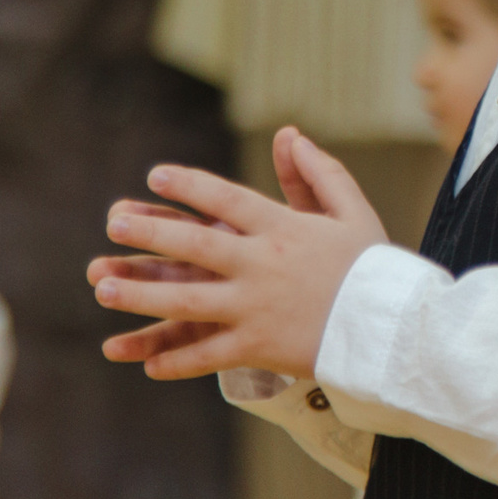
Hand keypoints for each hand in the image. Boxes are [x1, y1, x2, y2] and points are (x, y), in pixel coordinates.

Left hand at [90, 126, 388, 380]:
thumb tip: (289, 135)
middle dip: (150, 232)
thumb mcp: (351, 212)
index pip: (228, 199)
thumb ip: (319, 173)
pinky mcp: (260, 347)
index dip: (190, 186)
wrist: (395, 330)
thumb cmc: (374, 269)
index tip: (155, 175)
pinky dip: (178, 359)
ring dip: (141, 293)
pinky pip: (209, 353)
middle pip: (196, 244)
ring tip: (103, 286)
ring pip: (187, 300)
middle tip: (114, 223)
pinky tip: (149, 363)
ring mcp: (257, 309)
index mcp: (285, 229)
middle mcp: (263, 266)